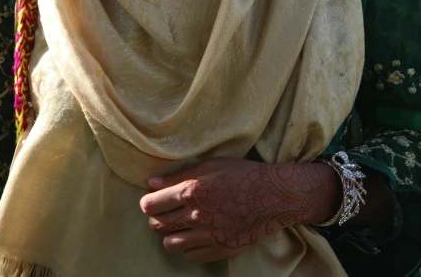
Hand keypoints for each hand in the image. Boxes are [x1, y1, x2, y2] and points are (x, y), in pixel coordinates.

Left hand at [139, 158, 339, 263]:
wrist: (275, 196)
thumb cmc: (243, 174)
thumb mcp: (210, 166)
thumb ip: (179, 176)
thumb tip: (150, 183)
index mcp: (192, 191)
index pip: (152, 205)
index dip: (148, 203)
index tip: (152, 201)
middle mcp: (197, 216)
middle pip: (158, 226)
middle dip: (157, 218)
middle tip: (167, 211)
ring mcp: (209, 236)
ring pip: (171, 244)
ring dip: (172, 234)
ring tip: (181, 223)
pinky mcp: (220, 250)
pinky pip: (191, 256)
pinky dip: (190, 247)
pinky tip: (198, 234)